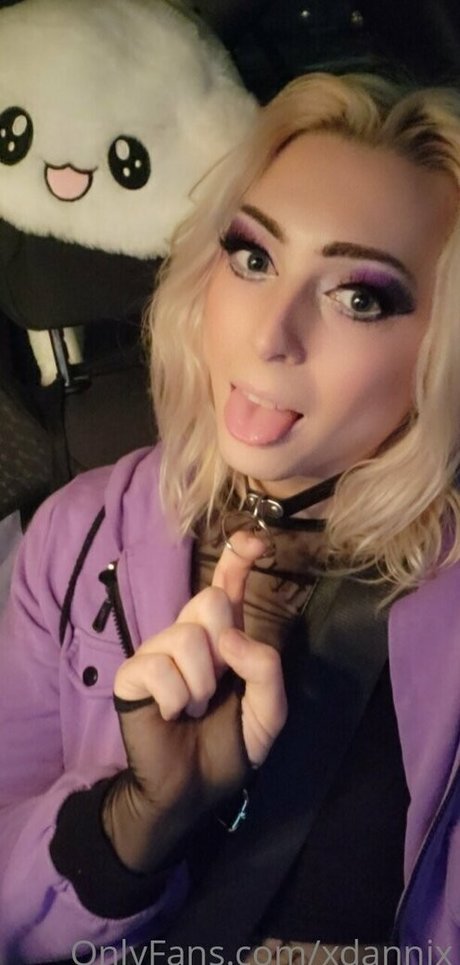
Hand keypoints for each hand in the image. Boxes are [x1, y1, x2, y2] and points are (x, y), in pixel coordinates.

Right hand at [105, 531, 286, 870]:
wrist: (190, 792)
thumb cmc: (226, 748)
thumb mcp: (267, 712)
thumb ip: (265, 670)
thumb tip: (229, 636)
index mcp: (222, 639)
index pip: (226, 587)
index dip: (238, 558)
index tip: (254, 540)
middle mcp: (187, 635)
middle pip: (209, 601)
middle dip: (223, 646)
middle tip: (217, 686)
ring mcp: (156, 651)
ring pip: (187, 635)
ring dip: (201, 683)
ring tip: (192, 707)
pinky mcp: (132, 674)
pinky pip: (160, 667)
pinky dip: (175, 699)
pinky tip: (170, 714)